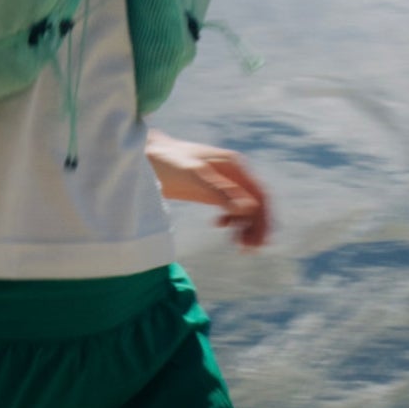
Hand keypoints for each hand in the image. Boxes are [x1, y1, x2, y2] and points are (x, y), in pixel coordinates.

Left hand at [146, 132, 272, 250]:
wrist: (145, 159)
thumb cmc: (168, 162)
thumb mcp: (194, 177)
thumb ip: (220, 192)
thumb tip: (247, 208)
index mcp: (233, 165)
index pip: (259, 194)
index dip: (263, 217)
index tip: (260, 239)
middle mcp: (232, 173)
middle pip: (255, 202)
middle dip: (256, 226)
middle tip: (249, 248)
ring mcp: (223, 182)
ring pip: (245, 207)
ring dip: (246, 226)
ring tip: (240, 245)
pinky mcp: (212, 192)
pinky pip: (231, 208)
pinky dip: (232, 220)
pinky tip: (220, 226)